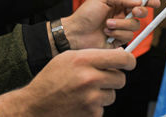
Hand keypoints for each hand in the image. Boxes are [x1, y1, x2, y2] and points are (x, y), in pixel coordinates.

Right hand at [0, 48, 134, 116]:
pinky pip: (102, 108)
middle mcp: (90, 78)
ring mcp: (92, 98)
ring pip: (112, 94)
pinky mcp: (92, 114)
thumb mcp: (68, 58)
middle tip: (100, 78)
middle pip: (120, 79)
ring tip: (84, 91)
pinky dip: (95, 106)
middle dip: (113, 78)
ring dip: (103, 93)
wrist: (36, 105)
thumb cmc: (51, 79)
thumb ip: (92, 55)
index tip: (129, 62)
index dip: (129, 60)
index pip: (122, 59)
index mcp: (84, 60)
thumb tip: (118, 55)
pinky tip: (80, 102)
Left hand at [61, 0, 160, 49]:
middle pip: (140, 13)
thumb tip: (140, 0)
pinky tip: (107, 33)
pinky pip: (128, 37)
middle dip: (139, 12)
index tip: (155, 2)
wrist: (75, 33)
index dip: (148, 0)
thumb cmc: (85, 14)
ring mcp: (121, 28)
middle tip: (133, 11)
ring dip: (121, 24)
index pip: (137, 0)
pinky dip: (118, 34)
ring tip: (107, 24)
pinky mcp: (119, 41)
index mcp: (118, 3)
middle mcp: (121, 15)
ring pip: (135, 26)